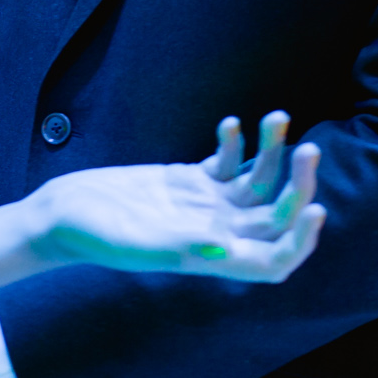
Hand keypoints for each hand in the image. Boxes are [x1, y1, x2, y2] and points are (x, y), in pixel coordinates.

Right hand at [32, 111, 323, 281]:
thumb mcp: (135, 241)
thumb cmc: (94, 235)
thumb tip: (224, 248)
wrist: (64, 212)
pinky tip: (230, 123)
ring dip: (274, 152)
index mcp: (212, 257)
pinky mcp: (190, 181)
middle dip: (298, 184)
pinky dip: (236, 143)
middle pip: (276, 215)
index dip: (302, 240)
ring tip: (278, 117)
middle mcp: (218, 233)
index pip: (276, 260)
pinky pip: (228, 163)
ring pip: (258, 182)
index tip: (314, 207)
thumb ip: (181, 244)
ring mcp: (206, 205)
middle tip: (307, 148)